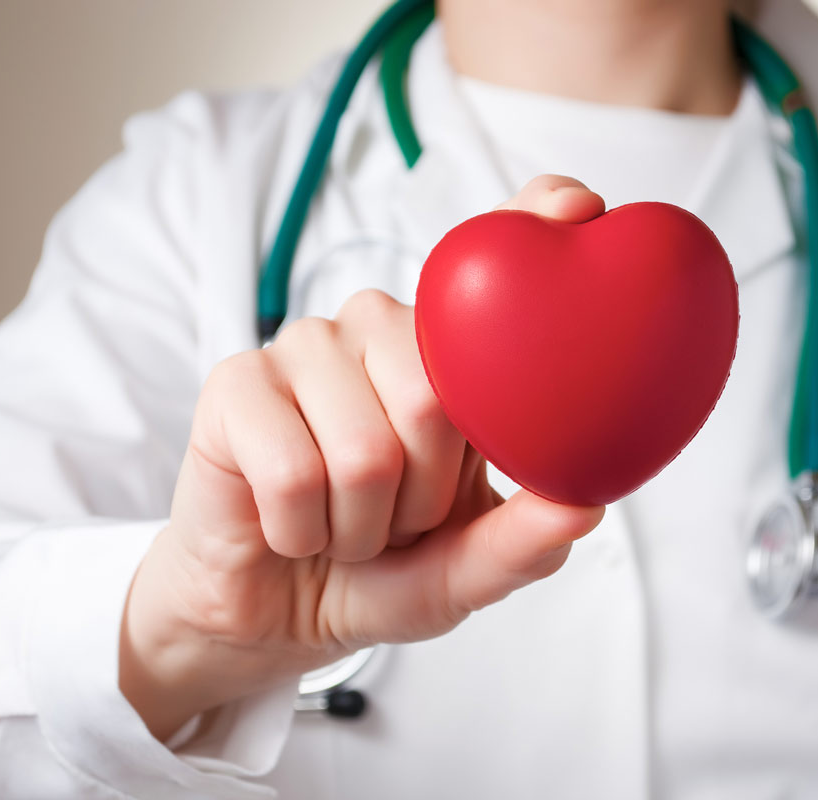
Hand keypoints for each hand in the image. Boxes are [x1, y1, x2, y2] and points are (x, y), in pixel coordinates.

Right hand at [120, 175, 607, 739]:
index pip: (489, 257)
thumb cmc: (381, 567)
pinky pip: (294, 473)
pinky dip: (304, 530)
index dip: (533, 219)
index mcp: (446, 351)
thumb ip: (522, 543)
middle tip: (397, 518)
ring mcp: (304, 345)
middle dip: (423, 500)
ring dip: (361, 526)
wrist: (274, 613)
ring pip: (364, 451)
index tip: (580, 201)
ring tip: (345, 524)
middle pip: (433, 399)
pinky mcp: (234, 383)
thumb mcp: (465, 568)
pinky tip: (292, 526)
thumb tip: (584, 505)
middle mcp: (379, 326)